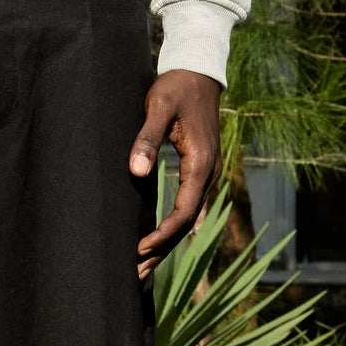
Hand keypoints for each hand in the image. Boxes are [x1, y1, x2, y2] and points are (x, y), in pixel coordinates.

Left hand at [129, 69, 221, 277]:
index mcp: (201, 162)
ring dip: (167, 242)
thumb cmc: (176, 88)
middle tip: (136, 273)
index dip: (162, 235)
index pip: (184, 212)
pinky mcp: (200, 169)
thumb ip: (146, 139)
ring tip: (143, 265)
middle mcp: (209, 173)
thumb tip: (136, 172)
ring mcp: (208, 172)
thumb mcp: (158, 108)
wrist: (198, 72)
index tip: (139, 249)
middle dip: (162, 249)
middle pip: (188, 223)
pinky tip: (159, 238)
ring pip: (189, 217)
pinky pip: (189, 205)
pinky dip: (173, 226)